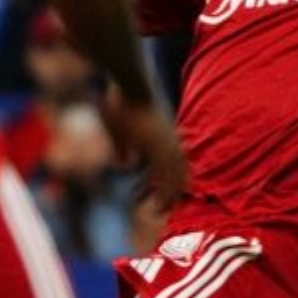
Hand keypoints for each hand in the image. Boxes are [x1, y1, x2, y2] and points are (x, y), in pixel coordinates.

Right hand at [104, 93, 186, 211]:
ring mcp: (166, 144)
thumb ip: (123, 147)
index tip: (161, 196)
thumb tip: (123, 163)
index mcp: (164, 139)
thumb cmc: (122, 103)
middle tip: (166, 209)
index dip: (165, 182)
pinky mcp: (158, 145)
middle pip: (176, 173)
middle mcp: (170, 142)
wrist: (130, 85)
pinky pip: (163, 173)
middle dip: (171, 192)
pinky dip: (162, 189)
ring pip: (172, 176)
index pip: (170, 165)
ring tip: (159, 211)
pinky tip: (156, 200)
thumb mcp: (120, 131)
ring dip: (167, 195)